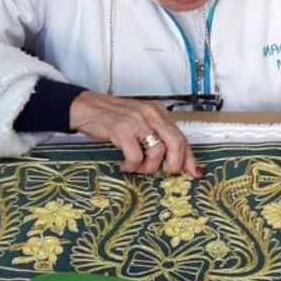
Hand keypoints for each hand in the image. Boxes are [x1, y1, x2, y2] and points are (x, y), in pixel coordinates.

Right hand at [69, 91, 201, 176]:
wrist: (85, 107)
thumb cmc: (112, 118)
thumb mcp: (139, 123)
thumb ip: (156, 137)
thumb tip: (173, 161)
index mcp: (158, 112)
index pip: (182, 137)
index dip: (189, 158)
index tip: (195, 173)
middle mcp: (151, 114)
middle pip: (176, 143)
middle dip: (173, 165)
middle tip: (162, 172)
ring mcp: (137, 121)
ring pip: (157, 152)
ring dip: (148, 167)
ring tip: (137, 167)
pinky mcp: (122, 129)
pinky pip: (136, 156)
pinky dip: (132, 165)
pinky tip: (125, 164)